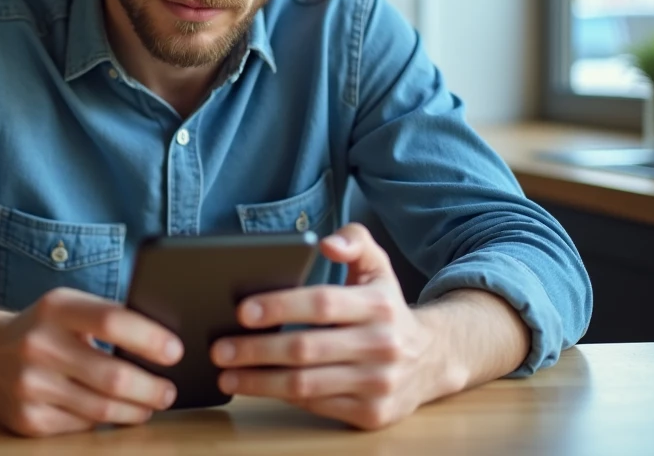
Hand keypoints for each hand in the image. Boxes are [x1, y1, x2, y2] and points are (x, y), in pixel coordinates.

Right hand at [0, 287, 182, 436]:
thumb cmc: (41, 327)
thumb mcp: (66, 307)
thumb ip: (106, 318)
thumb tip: (162, 344)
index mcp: (55, 308)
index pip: (112, 320)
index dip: (149, 338)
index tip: (175, 352)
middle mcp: (38, 345)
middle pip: (112, 375)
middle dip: (151, 387)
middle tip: (169, 390)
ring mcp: (30, 386)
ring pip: (101, 409)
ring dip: (135, 410)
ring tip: (150, 404)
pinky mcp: (28, 419)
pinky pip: (81, 427)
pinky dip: (104, 422)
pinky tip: (114, 412)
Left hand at [210, 223, 464, 429]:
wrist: (434, 357)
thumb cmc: (387, 307)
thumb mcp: (378, 266)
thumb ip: (355, 240)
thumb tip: (327, 242)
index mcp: (379, 305)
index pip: (322, 304)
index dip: (280, 307)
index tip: (241, 311)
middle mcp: (382, 346)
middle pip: (306, 349)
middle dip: (255, 350)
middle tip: (219, 349)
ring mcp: (378, 384)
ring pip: (306, 385)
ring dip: (259, 382)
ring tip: (227, 375)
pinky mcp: (372, 414)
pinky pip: (316, 405)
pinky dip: (282, 397)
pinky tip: (258, 387)